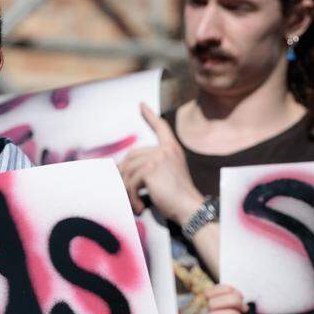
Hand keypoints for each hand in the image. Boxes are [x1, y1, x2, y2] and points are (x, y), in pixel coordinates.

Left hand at [117, 104, 202, 223]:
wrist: (189, 208)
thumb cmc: (180, 198)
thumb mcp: (170, 176)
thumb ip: (155, 166)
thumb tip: (126, 169)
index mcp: (172, 149)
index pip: (161, 127)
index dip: (150, 115)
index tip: (141, 105)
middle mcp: (165, 149)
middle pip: (132, 156)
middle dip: (124, 174)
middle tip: (124, 190)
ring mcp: (157, 157)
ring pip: (129, 171)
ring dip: (128, 190)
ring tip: (134, 203)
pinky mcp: (150, 169)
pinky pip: (131, 183)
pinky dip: (132, 197)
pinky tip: (139, 207)